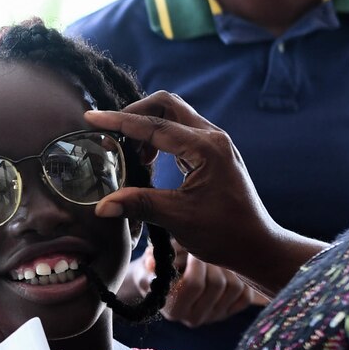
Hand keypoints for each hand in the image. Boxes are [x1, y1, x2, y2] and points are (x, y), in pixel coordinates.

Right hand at [85, 92, 316, 290]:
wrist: (257, 246)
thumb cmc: (224, 234)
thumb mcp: (178, 219)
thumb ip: (139, 204)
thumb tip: (101, 206)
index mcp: (205, 148)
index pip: (154, 125)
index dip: (119, 121)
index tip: (92, 118)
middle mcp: (212, 137)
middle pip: (166, 104)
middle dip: (135, 112)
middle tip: (110, 131)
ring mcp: (215, 143)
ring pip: (174, 114)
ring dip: (147, 125)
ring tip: (128, 152)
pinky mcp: (213, 152)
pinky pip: (181, 131)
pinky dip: (159, 137)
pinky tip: (147, 160)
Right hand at [161, 241, 267, 327]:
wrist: (162, 283)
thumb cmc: (154, 270)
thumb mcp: (147, 267)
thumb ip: (151, 264)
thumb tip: (153, 262)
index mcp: (173, 310)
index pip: (193, 284)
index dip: (196, 261)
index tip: (194, 246)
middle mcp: (195, 318)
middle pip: (217, 284)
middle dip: (213, 260)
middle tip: (207, 246)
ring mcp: (214, 317)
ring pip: (234, 287)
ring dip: (227, 267)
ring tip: (215, 256)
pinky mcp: (229, 312)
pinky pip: (245, 295)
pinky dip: (240, 279)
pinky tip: (226, 268)